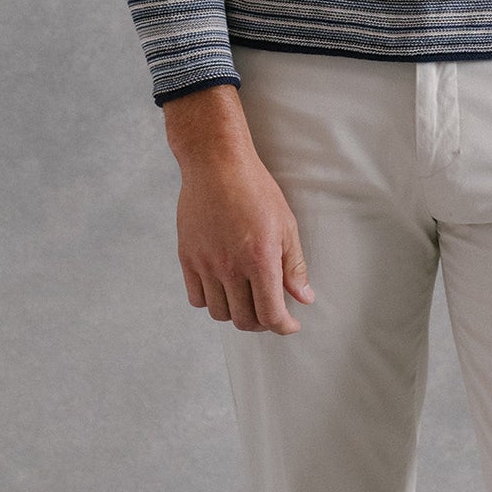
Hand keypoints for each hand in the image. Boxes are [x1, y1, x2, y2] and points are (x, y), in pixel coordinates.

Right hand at [161, 84, 314, 333]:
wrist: (216, 164)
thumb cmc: (255, 190)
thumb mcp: (286, 226)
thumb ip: (294, 267)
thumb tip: (304, 299)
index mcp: (260, 260)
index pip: (271, 314)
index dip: (283, 327)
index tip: (289, 325)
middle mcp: (230, 267)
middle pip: (244, 320)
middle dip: (261, 323)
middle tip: (269, 312)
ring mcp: (205, 264)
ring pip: (219, 313)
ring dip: (236, 314)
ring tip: (246, 300)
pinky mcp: (187, 257)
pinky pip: (196, 298)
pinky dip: (211, 302)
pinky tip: (223, 289)